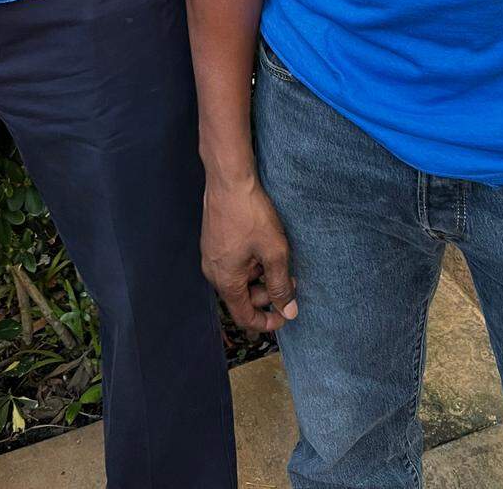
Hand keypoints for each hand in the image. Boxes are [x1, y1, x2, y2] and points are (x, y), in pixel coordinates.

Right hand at [202, 175, 297, 333]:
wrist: (229, 179)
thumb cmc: (250, 215)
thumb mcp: (274, 252)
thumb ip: (281, 285)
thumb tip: (289, 311)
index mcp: (226, 281)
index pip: (245, 317)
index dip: (267, 322)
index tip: (286, 315)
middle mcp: (214, 272)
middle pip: (242, 298)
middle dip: (268, 294)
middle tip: (291, 279)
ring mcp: (211, 255)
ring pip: (239, 278)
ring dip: (260, 276)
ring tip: (280, 258)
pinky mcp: (213, 240)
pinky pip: (233, 262)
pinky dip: (250, 262)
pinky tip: (264, 246)